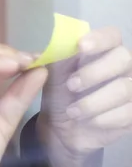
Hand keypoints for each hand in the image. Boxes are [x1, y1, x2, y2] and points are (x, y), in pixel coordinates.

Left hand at [37, 27, 131, 166]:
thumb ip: (52, 58)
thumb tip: (43, 46)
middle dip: (95, 73)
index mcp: (101, 50)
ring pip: (126, 88)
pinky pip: (128, 113)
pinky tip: (87, 122)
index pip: (110, 35)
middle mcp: (122, 66)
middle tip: (71, 87)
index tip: (80, 46)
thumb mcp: (51, 75)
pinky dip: (105, 118)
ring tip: (74, 110)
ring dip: (97, 99)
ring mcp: (130, 90)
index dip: (99, 39)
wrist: (64, 131)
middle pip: (122, 60)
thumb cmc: (56, 96)